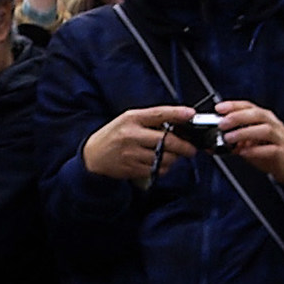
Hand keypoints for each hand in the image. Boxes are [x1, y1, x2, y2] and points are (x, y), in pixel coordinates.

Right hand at [81, 105, 195, 181]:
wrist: (92, 156)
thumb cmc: (114, 136)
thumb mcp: (129, 119)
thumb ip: (152, 118)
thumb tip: (181, 118)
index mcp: (131, 119)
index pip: (158, 114)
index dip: (177, 114)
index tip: (191, 114)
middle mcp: (131, 135)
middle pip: (167, 141)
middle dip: (185, 146)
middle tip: (190, 148)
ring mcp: (131, 153)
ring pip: (165, 158)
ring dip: (174, 158)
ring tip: (171, 155)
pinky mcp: (131, 168)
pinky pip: (157, 169)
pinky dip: (164, 167)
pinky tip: (159, 163)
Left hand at [216, 100, 283, 184]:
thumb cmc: (269, 150)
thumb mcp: (248, 143)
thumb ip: (233, 141)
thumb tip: (209, 145)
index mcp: (264, 119)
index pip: (249, 106)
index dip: (234, 105)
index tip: (219, 108)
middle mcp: (273, 124)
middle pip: (257, 114)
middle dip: (238, 117)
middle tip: (222, 123)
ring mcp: (279, 137)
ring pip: (264, 130)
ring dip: (244, 132)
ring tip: (229, 138)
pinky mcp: (282, 152)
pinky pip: (270, 149)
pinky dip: (255, 150)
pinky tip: (243, 152)